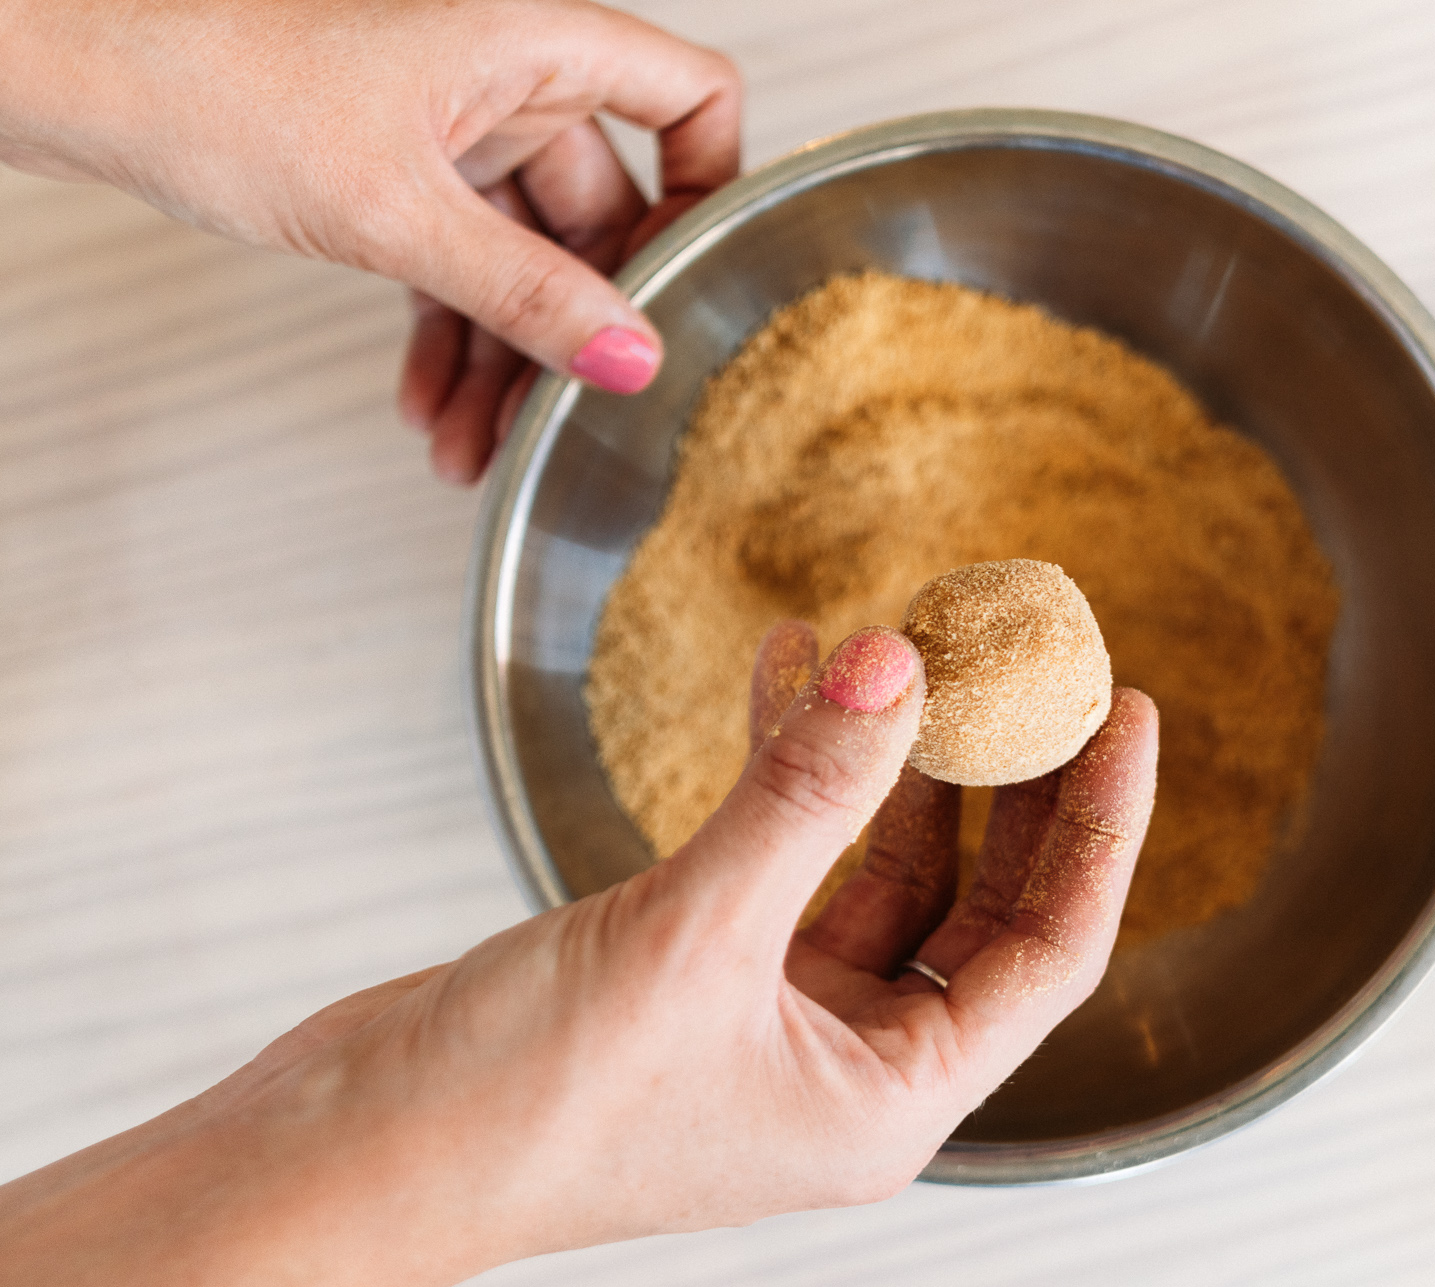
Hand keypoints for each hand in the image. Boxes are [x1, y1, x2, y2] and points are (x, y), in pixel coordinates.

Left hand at [0, 0, 740, 483]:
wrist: (74, 72)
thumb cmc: (212, 81)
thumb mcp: (394, 212)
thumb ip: (524, 292)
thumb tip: (630, 358)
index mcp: (529, 42)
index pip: (688, 96)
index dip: (712, 185)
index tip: (700, 282)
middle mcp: (501, 78)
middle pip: (600, 212)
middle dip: (576, 328)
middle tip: (568, 416)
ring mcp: (447, 127)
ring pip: (521, 258)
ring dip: (503, 360)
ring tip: (473, 448)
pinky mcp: (391, 171)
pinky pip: (455, 268)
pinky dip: (447, 339)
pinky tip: (428, 408)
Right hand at [0, 624, 1157, 1286]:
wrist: (355, 1151)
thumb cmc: (525, 1104)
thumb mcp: (693, 933)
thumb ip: (807, 793)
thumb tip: (901, 667)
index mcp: (891, 1101)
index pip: (1051, 952)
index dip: (1100, 827)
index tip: (1128, 710)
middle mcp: (851, 1068)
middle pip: (978, 905)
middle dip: (1010, 783)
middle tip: (1042, 666)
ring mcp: (776, 1021)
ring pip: (877, 867)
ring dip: (891, 757)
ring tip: (909, 642)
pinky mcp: (701, 974)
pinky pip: (781, 855)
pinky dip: (790, 768)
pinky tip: (791, 670)